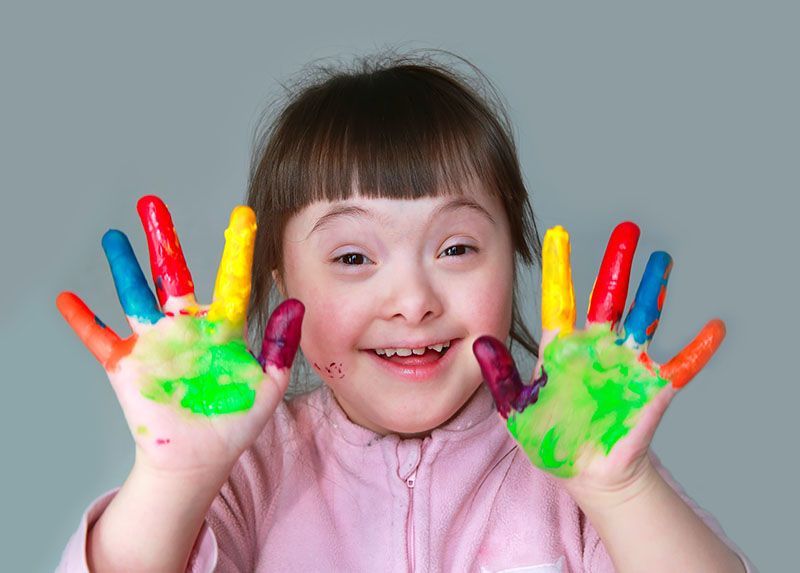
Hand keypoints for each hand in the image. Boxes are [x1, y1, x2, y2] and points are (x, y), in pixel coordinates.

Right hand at [57, 195, 303, 475]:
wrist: (201, 459)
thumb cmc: (235, 422)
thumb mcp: (268, 384)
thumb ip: (280, 345)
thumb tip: (296, 304)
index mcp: (221, 328)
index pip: (231, 280)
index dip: (237, 248)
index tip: (243, 214)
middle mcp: (185, 326)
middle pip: (172, 273)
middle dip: (162, 238)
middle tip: (152, 202)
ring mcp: (155, 343)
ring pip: (135, 295)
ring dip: (123, 267)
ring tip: (114, 236)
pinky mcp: (127, 365)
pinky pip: (100, 340)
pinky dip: (83, 322)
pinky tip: (67, 300)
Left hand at [473, 222, 724, 495]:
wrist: (585, 473)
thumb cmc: (549, 439)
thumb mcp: (516, 409)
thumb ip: (500, 376)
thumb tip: (479, 342)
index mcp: (561, 348)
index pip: (559, 298)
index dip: (559, 266)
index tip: (558, 232)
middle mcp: (596, 347)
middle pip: (608, 295)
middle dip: (617, 262)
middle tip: (628, 227)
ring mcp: (625, 363)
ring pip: (644, 317)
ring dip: (655, 289)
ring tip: (663, 259)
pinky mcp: (651, 388)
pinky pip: (680, 366)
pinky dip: (698, 350)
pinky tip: (713, 329)